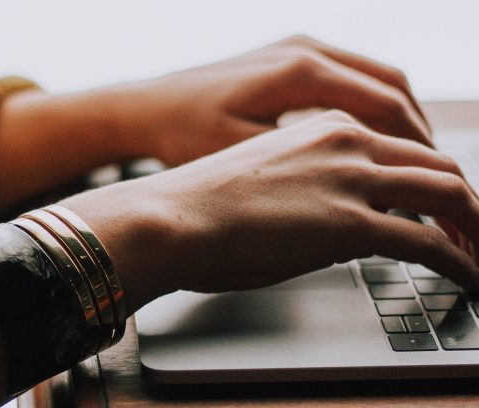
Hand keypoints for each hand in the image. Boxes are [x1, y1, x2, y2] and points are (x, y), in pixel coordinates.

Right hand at [61, 111, 478, 311]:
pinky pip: (429, 242)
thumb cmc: (197, 206)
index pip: (403, 149)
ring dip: (475, 230)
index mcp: (324, 127)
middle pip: (439, 165)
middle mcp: (347, 142)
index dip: (433, 182)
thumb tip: (333, 226)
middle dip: (469, 204)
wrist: (167, 217)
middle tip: (477, 235)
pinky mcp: (349, 222)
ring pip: (448, 194)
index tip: (442, 210)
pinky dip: (460, 263)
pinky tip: (469, 279)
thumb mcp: (263, 181)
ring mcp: (351, 179)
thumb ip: (310, 190)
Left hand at [116, 35, 431, 165]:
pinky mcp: (286, 58)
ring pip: (374, 78)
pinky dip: (371, 107)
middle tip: (433, 174)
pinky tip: (371, 140)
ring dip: (398, 117)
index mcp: (300, 72)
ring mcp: (297, 48)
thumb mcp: (244, 157)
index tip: (433, 179)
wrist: (145, 108)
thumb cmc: (182, 133)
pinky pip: (349, 77)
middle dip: (418, 131)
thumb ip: (306, 166)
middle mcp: (305, 49)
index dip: (416, 146)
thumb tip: (362, 186)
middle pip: (391, 85)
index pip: (385, 105)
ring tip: (412, 161)